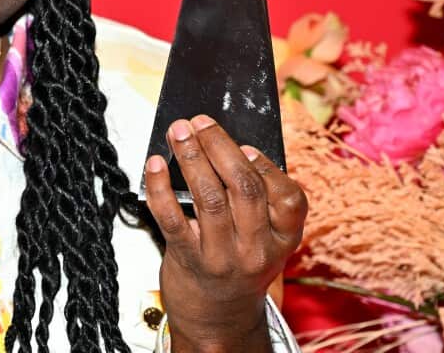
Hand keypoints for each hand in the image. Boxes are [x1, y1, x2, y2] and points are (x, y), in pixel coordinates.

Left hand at [143, 115, 306, 351]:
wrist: (218, 320)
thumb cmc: (237, 269)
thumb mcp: (263, 241)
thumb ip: (256, 203)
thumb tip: (225, 147)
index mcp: (283, 240)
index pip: (289, 199)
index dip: (268, 167)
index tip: (246, 145)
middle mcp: (256, 249)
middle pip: (245, 188)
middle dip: (221, 147)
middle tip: (201, 122)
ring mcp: (222, 257)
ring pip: (209, 198)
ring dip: (191, 157)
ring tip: (179, 133)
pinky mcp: (188, 260)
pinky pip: (171, 217)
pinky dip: (159, 186)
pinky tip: (154, 164)